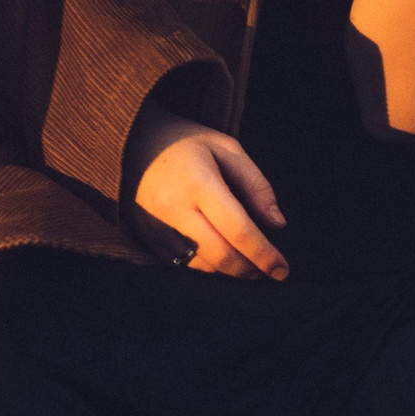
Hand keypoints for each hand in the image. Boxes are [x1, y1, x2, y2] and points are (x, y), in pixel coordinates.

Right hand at [123, 97, 287, 279]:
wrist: (132, 143)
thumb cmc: (187, 143)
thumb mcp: (227, 149)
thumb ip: (256, 185)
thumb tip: (277, 225)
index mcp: (198, 181)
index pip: (237, 228)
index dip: (263, 254)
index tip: (282, 270)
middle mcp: (174, 207)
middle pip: (220, 254)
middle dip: (250, 270)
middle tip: (270, 272)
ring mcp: (157, 225)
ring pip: (202, 265)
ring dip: (230, 271)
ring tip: (250, 264)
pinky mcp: (147, 236)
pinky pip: (182, 263)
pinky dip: (208, 266)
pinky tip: (222, 258)